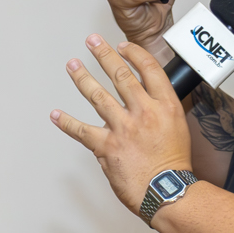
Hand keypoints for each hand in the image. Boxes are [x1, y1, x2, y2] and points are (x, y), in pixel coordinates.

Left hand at [50, 37, 195, 213]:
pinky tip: (55, 114)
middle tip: (93, 42)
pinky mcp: (107, 146)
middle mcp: (144, 112)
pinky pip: (81, 131)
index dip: (134, 53)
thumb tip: (140, 104)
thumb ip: (158, 112)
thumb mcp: (178, 128)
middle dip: (104, 55)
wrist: (168, 190)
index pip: (149, 69)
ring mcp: (124, 128)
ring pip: (98, 95)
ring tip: (73, 64)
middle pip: (121, 75)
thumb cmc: (174, 165)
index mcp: (165, 106)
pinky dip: (66, 122)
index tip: (123, 46)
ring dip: (82, 77)